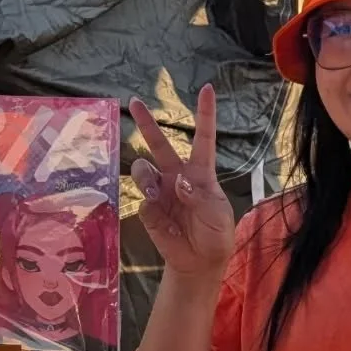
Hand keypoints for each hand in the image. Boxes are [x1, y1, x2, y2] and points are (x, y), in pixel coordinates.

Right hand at [128, 85, 235, 279]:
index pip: (203, 138)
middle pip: (159, 145)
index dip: (205, 114)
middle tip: (134, 102)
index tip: (207, 89)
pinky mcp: (149, 211)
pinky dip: (152, 208)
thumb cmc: (215, 233)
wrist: (200, 262)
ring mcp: (161, 192)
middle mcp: (177, 177)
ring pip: (143, 169)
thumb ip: (199, 197)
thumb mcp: (217, 214)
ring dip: (146, 177)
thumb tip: (179, 183)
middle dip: (146, 123)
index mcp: (200, 173)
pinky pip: (144, 202)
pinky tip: (164, 222)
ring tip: (154, 193)